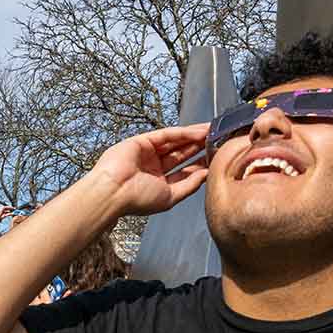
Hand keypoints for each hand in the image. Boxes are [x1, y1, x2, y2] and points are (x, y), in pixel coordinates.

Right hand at [88, 123, 211, 217]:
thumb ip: (189, 186)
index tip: (217, 159)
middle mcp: (154, 167)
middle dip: (200, 148)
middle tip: (218, 141)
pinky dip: (183, 133)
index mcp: (159, 183)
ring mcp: (148, 153)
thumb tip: (206, 175)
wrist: (114, 191)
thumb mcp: (170, 197)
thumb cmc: (137, 200)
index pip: (185, 171)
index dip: (201, 165)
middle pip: (182, 154)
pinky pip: (167, 135)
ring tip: (213, 132)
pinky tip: (198, 132)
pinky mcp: (143, 141)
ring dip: (194, 137)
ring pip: (176, 142)